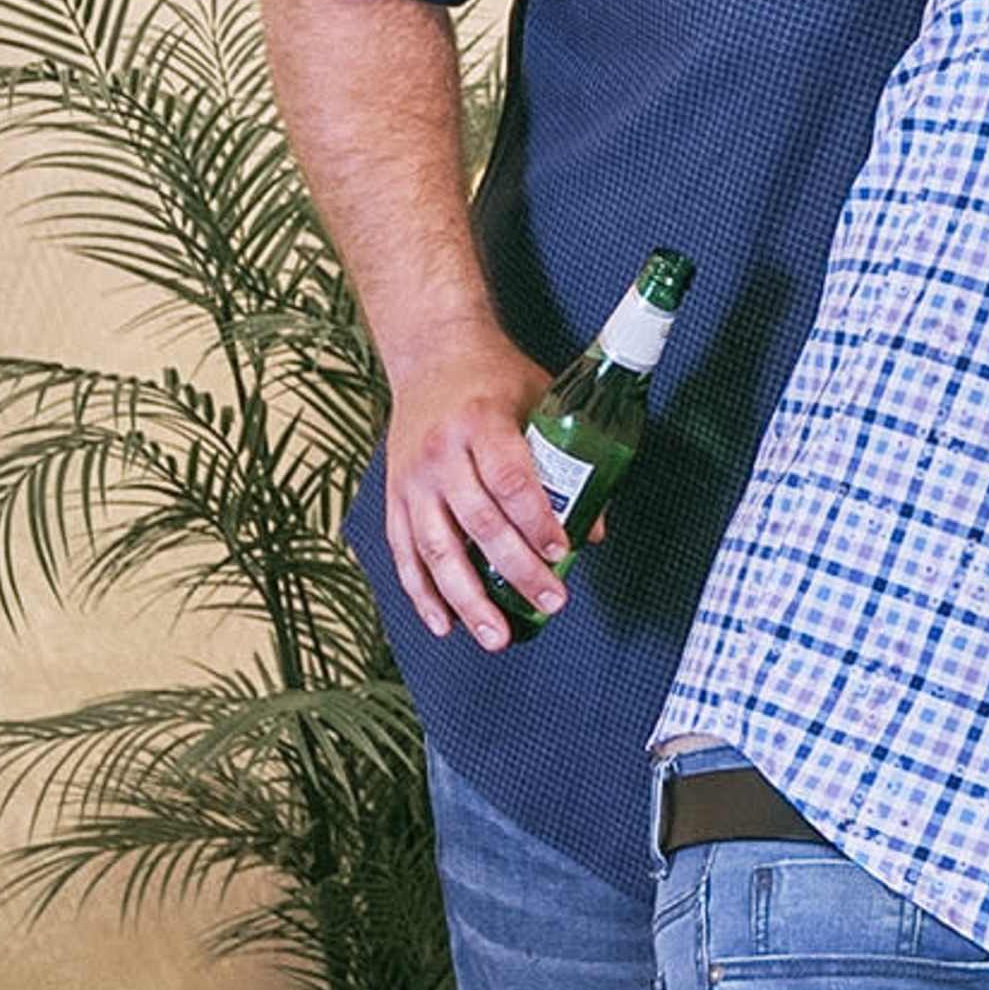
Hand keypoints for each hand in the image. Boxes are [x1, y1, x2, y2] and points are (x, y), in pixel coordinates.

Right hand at [380, 325, 569, 651]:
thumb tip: (594, 527)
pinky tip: (445, 624)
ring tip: (498, 635)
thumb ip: (569, 458)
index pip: (510, 479)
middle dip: (516, 570)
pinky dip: (423, 594)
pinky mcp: (394, 497)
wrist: (431, 354)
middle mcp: (441, 453)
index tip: (561, 552)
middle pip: (478, 523)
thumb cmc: (495, 378)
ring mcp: (412, 479)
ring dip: (467, 599)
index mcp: (481, 422)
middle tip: (551, 603)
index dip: (536, 520)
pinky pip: (405, 554)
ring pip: (437, 549)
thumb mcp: (542, 399)